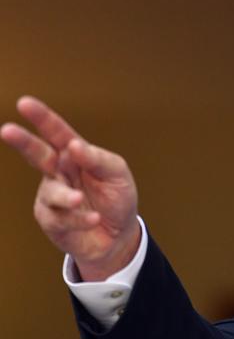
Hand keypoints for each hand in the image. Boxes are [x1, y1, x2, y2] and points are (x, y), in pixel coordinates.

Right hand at [1, 96, 140, 280]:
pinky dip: (80, 219)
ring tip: (79, 199)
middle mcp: (59, 172)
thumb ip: (98, 158)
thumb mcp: (117, 174)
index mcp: (75, 155)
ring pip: (52, 192)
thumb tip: (74, 146)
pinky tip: (94, 220)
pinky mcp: (51, 220)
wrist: (119, 235)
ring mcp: (52, 196)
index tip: (25, 103)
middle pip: (38, 154)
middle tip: (7, 130)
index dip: (42, 118)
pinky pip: (61, 218)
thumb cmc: (117, 198)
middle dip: (23, 142)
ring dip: (66, 196)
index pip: (58, 133)